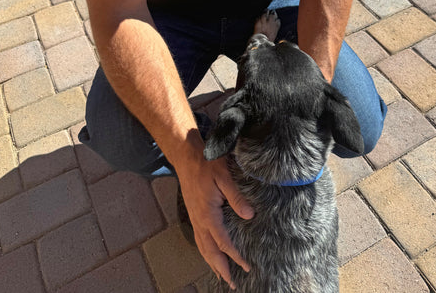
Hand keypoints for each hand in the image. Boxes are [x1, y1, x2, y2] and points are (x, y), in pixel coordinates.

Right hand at [176, 141, 253, 288]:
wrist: (186, 156)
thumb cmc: (207, 164)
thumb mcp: (224, 177)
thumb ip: (236, 197)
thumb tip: (250, 215)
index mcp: (208, 214)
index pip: (223, 242)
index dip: (235, 256)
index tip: (247, 267)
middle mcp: (199, 220)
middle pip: (210, 251)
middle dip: (222, 268)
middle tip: (233, 283)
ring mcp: (195, 218)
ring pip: (203, 247)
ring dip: (212, 263)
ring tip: (223, 276)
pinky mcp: (194, 213)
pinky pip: (199, 239)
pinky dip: (206, 251)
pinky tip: (211, 254)